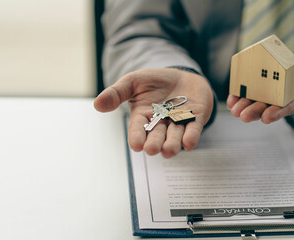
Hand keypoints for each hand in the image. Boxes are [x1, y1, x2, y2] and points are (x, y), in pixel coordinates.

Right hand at [94, 68, 213, 157]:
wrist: (181, 75)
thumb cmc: (154, 81)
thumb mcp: (133, 81)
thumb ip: (117, 93)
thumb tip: (97, 104)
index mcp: (143, 116)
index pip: (138, 129)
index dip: (137, 137)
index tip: (136, 145)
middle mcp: (160, 123)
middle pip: (157, 136)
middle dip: (154, 143)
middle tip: (151, 149)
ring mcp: (178, 122)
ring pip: (175, 136)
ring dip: (172, 144)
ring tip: (169, 150)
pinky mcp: (195, 118)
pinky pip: (193, 128)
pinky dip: (191, 136)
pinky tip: (189, 144)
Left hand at [227, 57, 293, 122]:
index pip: (286, 109)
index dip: (277, 113)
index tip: (268, 117)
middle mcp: (280, 101)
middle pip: (266, 108)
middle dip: (254, 112)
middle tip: (243, 116)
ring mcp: (268, 95)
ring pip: (254, 103)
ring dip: (243, 107)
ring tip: (234, 110)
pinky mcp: (260, 87)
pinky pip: (247, 93)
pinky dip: (238, 96)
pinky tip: (231, 100)